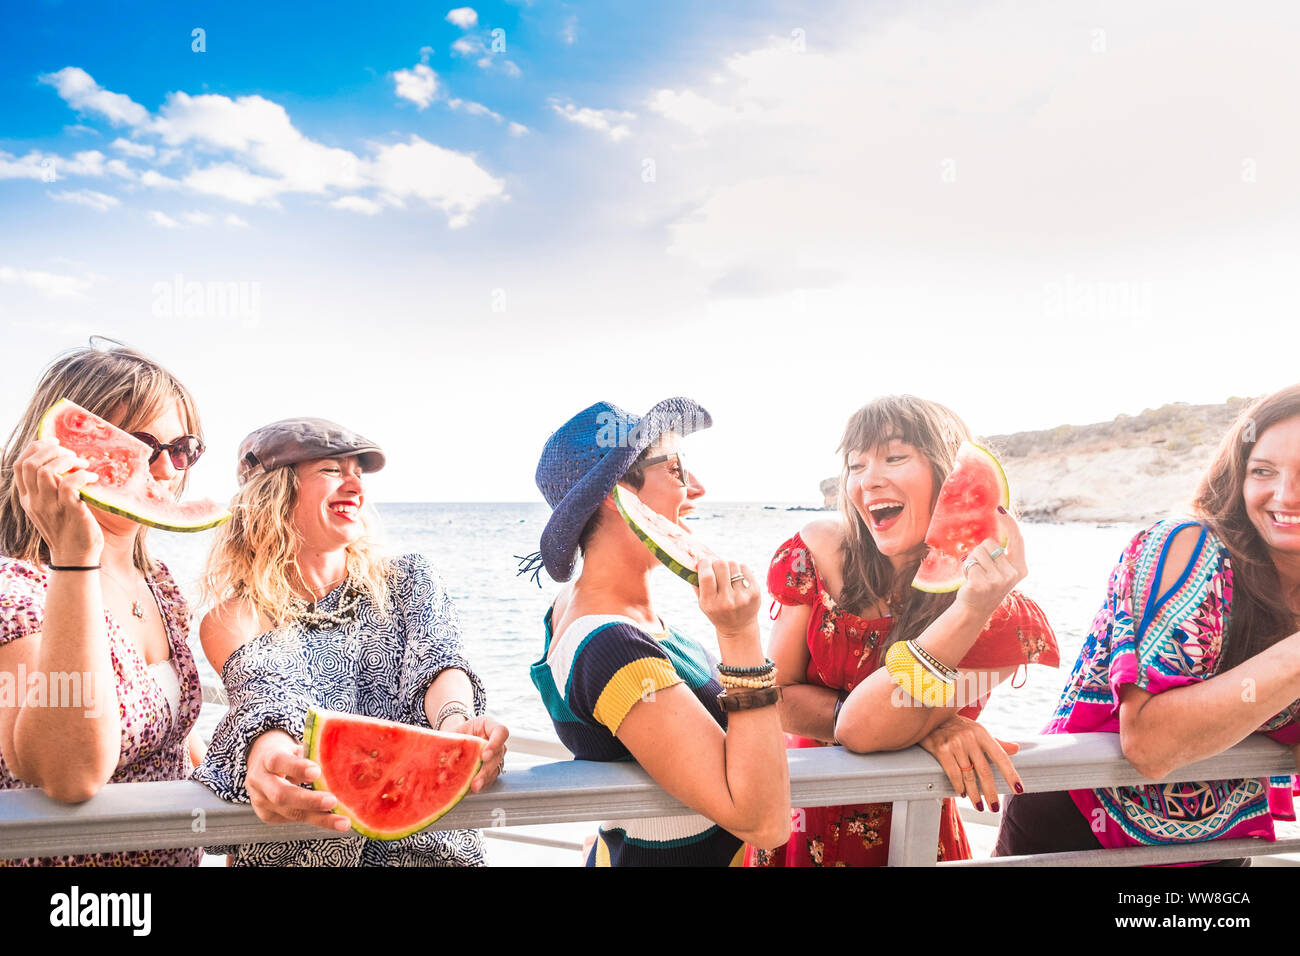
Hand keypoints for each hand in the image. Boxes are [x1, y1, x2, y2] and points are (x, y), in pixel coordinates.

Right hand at [14, 437, 103, 563]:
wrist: (76, 557)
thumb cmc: (69, 528)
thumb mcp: (52, 506)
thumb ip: (50, 487)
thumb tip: (63, 461)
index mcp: (28, 498)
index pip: (19, 465)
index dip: (36, 448)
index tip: (55, 442)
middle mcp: (35, 501)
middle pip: (30, 464)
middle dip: (52, 450)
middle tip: (72, 454)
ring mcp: (50, 507)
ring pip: (46, 471)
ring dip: (68, 460)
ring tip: (83, 465)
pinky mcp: (69, 511)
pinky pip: (68, 485)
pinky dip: (81, 475)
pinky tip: (92, 478)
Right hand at [245, 730, 349, 832]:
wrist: (262, 765)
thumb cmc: (287, 755)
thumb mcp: (296, 749)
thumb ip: (310, 757)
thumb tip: (334, 770)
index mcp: (267, 758)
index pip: (278, 762)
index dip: (296, 767)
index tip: (316, 771)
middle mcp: (260, 781)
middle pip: (281, 794)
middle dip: (308, 800)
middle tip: (332, 801)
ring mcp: (261, 801)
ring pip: (291, 813)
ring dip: (319, 818)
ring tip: (342, 822)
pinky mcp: (268, 816)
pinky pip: (293, 819)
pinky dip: (315, 820)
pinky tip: (332, 820)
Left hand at [442, 714, 509, 792]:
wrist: (454, 741)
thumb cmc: (455, 733)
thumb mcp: (453, 731)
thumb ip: (450, 738)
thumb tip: (435, 749)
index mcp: (488, 726)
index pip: (501, 732)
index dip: (495, 743)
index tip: (484, 755)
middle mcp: (495, 741)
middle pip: (499, 754)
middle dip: (487, 768)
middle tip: (477, 778)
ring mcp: (495, 756)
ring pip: (495, 768)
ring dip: (484, 779)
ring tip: (473, 787)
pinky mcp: (490, 769)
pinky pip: (489, 779)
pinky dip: (480, 785)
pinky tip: (469, 789)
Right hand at [696, 558, 760, 638]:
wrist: (738, 628)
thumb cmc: (717, 612)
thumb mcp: (702, 603)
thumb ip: (697, 583)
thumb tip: (696, 560)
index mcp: (711, 603)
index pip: (707, 576)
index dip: (704, 564)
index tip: (703, 562)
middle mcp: (727, 600)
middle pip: (721, 565)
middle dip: (716, 563)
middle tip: (715, 567)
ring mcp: (742, 596)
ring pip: (733, 564)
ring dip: (728, 565)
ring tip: (727, 574)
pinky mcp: (755, 592)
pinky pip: (745, 568)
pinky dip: (739, 568)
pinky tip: (737, 577)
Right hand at [917, 714, 1021, 810]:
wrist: (930, 716)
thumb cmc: (956, 725)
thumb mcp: (977, 730)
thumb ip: (996, 742)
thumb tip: (1016, 748)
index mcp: (982, 733)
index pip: (1001, 756)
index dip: (1011, 774)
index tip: (1018, 789)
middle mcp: (970, 738)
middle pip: (984, 771)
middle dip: (990, 792)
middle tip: (994, 807)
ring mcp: (955, 743)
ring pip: (968, 776)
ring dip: (974, 794)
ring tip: (978, 805)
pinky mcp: (941, 749)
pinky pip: (953, 774)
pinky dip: (958, 786)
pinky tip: (962, 793)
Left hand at [953, 510, 1026, 619]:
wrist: (975, 609)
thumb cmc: (987, 583)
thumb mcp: (1001, 569)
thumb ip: (1004, 552)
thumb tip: (1000, 520)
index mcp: (1021, 568)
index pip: (1017, 539)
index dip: (1009, 522)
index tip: (999, 508)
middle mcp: (1013, 574)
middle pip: (990, 543)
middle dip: (981, 552)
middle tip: (982, 569)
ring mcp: (998, 580)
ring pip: (978, 552)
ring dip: (972, 561)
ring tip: (976, 575)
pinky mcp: (982, 584)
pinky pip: (970, 563)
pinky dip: (966, 570)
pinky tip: (970, 582)